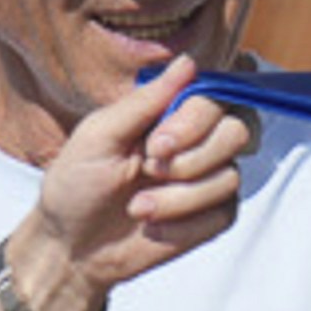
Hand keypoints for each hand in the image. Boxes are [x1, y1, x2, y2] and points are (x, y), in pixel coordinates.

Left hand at [24, 63, 245, 307]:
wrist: (72, 247)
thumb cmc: (76, 186)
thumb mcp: (100, 135)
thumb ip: (146, 99)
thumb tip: (189, 62)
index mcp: (169, 115)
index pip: (215, 98)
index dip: (195, 121)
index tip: (156, 144)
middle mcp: (196, 143)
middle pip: (238, 131)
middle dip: (191, 159)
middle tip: (147, 171)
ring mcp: (207, 181)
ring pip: (229, 178)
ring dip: (177, 198)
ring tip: (137, 208)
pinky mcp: (212, 217)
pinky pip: (224, 213)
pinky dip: (183, 224)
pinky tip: (153, 227)